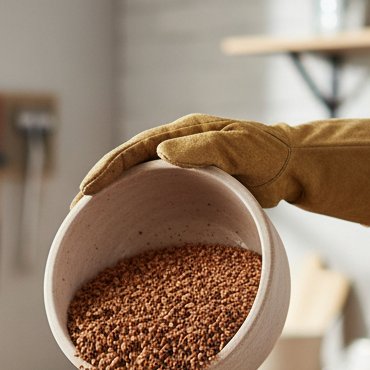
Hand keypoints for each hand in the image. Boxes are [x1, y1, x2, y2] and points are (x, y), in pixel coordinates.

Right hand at [75, 114, 369, 225]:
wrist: (292, 166)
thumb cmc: (270, 154)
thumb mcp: (239, 148)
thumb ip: (204, 148)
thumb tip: (161, 151)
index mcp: (183, 135)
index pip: (135, 150)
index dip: (108, 170)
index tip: (86, 189)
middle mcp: (177, 150)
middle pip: (129, 167)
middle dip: (100, 185)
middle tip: (76, 209)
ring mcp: (182, 170)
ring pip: (139, 185)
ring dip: (115, 202)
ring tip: (92, 222)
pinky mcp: (191, 189)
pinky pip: (157, 200)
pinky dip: (138, 213)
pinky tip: (128, 234)